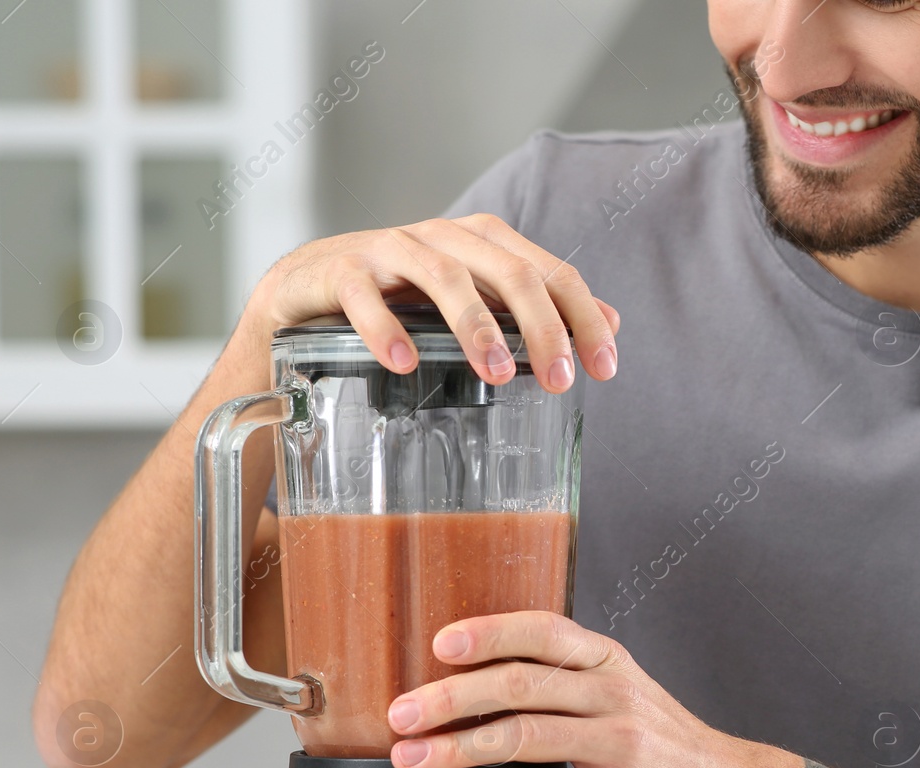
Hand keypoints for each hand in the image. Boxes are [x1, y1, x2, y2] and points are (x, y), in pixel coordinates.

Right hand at [248, 214, 619, 391]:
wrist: (307, 289)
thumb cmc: (401, 298)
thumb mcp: (476, 302)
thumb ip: (536, 310)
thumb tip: (612, 323)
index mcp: (484, 243)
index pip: (550, 272)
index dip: (583, 317)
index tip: (605, 368)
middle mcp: (444, 237)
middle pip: (508, 271)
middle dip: (541, 326)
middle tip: (560, 379)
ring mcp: (390, 249)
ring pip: (444, 276)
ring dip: (476, 327)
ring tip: (498, 375)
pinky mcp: (340, 270)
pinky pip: (365, 295)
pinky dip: (386, 328)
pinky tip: (405, 363)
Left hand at [385, 611, 804, 767]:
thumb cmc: (665, 742)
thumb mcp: (623, 690)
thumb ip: (563, 681)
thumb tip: (478, 679)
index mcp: (608, 662)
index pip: (542, 632)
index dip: (489, 632)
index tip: (440, 644)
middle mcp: (613, 694)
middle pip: (519, 684)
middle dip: (450, 697)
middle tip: (403, 714)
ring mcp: (621, 745)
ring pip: (524, 736)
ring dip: (458, 747)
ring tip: (414, 759)